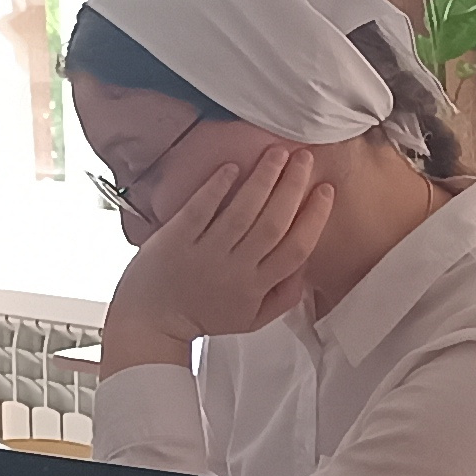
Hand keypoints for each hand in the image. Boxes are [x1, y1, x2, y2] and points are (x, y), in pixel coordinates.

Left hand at [100, 148, 335, 367]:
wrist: (150, 323)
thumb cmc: (204, 316)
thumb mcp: (251, 319)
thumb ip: (284, 296)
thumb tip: (307, 266)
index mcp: (256, 287)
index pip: (296, 248)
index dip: (314, 217)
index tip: (325, 189)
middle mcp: (235, 269)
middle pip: (273, 223)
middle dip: (293, 186)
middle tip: (304, 157)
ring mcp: (205, 252)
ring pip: (242, 212)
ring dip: (263, 179)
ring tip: (277, 152)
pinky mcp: (177, 239)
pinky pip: (201, 209)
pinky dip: (218, 187)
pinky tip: (233, 166)